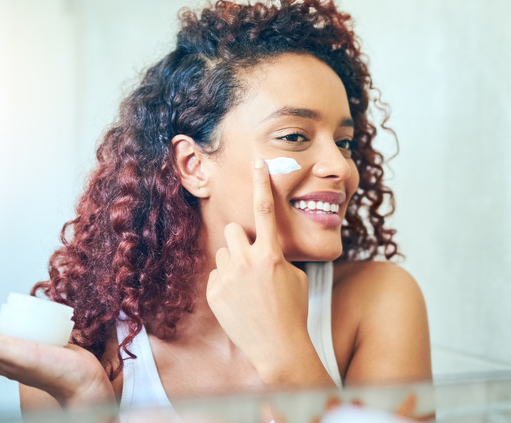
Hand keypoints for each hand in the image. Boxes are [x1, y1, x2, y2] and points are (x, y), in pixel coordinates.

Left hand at [0, 300, 112, 407]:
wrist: (83, 380)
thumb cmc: (51, 372)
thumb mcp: (14, 354)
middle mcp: (8, 354)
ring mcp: (26, 350)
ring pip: (11, 327)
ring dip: (6, 315)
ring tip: (7, 304)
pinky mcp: (44, 345)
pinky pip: (32, 328)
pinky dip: (29, 318)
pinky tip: (37, 312)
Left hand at [206, 158, 310, 378]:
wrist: (279, 347)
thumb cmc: (293, 311)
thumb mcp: (295, 277)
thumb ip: (277, 256)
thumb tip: (265, 247)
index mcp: (272, 254)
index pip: (265, 209)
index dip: (262, 183)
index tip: (258, 162)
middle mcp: (248, 262)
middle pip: (233, 230)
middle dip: (240, 239)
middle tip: (251, 258)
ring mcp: (228, 278)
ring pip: (224, 253)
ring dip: (234, 264)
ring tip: (248, 288)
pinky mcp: (215, 293)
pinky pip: (217, 276)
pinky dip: (226, 285)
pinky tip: (239, 302)